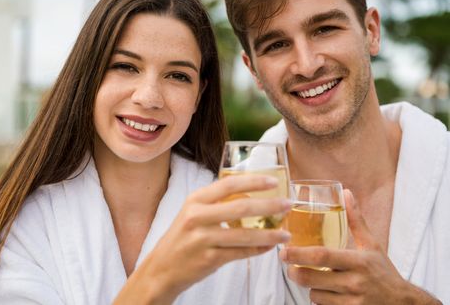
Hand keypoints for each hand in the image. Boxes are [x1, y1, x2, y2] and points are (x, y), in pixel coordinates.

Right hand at [115, 175, 291, 304]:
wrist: (161, 268)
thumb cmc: (182, 237)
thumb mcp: (193, 213)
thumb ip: (217, 203)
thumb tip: (252, 195)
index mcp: (195, 200)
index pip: (229, 184)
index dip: (253, 181)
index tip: (273, 181)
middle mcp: (197, 216)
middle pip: (241, 207)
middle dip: (269, 205)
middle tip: (288, 205)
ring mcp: (202, 239)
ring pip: (244, 235)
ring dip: (269, 234)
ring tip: (286, 233)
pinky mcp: (208, 259)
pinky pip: (240, 253)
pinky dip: (258, 251)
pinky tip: (270, 248)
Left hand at [280, 189, 440, 304]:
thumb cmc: (384, 273)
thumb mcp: (372, 246)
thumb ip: (356, 220)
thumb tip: (346, 193)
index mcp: (359, 262)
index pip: (322, 256)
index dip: (299, 254)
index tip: (283, 251)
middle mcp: (355, 282)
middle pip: (311, 278)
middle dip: (295, 273)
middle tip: (290, 267)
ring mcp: (352, 302)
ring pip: (315, 295)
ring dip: (310, 288)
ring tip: (317, 280)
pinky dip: (320, 300)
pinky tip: (327, 293)